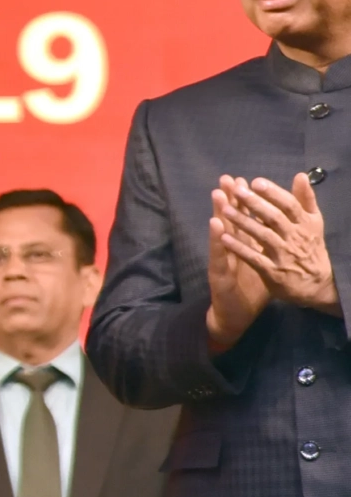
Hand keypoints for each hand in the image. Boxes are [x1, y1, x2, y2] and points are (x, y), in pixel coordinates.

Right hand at [206, 183, 273, 350]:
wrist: (235, 317)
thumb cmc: (249, 292)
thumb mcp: (264, 266)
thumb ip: (268, 248)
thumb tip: (279, 230)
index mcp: (244, 247)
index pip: (244, 220)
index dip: (243, 201)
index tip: (243, 180)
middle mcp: (230, 250)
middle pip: (230, 221)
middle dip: (228, 199)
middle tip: (226, 179)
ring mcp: (222, 261)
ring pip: (220, 234)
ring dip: (218, 213)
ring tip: (217, 194)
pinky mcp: (218, 275)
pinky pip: (218, 255)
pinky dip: (217, 240)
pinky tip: (216, 226)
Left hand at [214, 174, 338, 318]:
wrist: (318, 285)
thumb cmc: (310, 247)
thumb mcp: (313, 223)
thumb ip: (305, 200)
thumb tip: (300, 175)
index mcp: (306, 224)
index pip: (290, 205)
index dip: (273, 193)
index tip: (255, 182)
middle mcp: (296, 238)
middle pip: (274, 218)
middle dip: (255, 204)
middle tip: (237, 191)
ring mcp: (284, 255)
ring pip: (262, 236)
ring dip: (243, 222)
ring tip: (225, 210)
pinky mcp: (273, 272)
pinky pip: (254, 258)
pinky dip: (239, 248)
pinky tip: (223, 238)